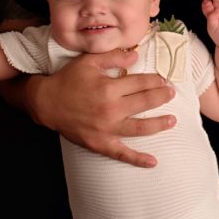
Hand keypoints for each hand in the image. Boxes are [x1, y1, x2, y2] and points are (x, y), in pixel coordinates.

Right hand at [27, 47, 176, 167]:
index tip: (163, 79)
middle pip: (144, 102)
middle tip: (171, 93)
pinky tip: (153, 162)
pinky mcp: (100, 143)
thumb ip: (113, 57)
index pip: (140, 82)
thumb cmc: (67, 80)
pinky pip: (122, 154)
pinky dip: (138, 159)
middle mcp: (111, 109)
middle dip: (161, 97)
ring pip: (140, 128)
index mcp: (109, 88)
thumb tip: (136, 56)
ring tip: (172, 120)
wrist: (46, 102)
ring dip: (158, 124)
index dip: (155, 80)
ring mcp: (106, 129)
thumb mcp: (88, 62)